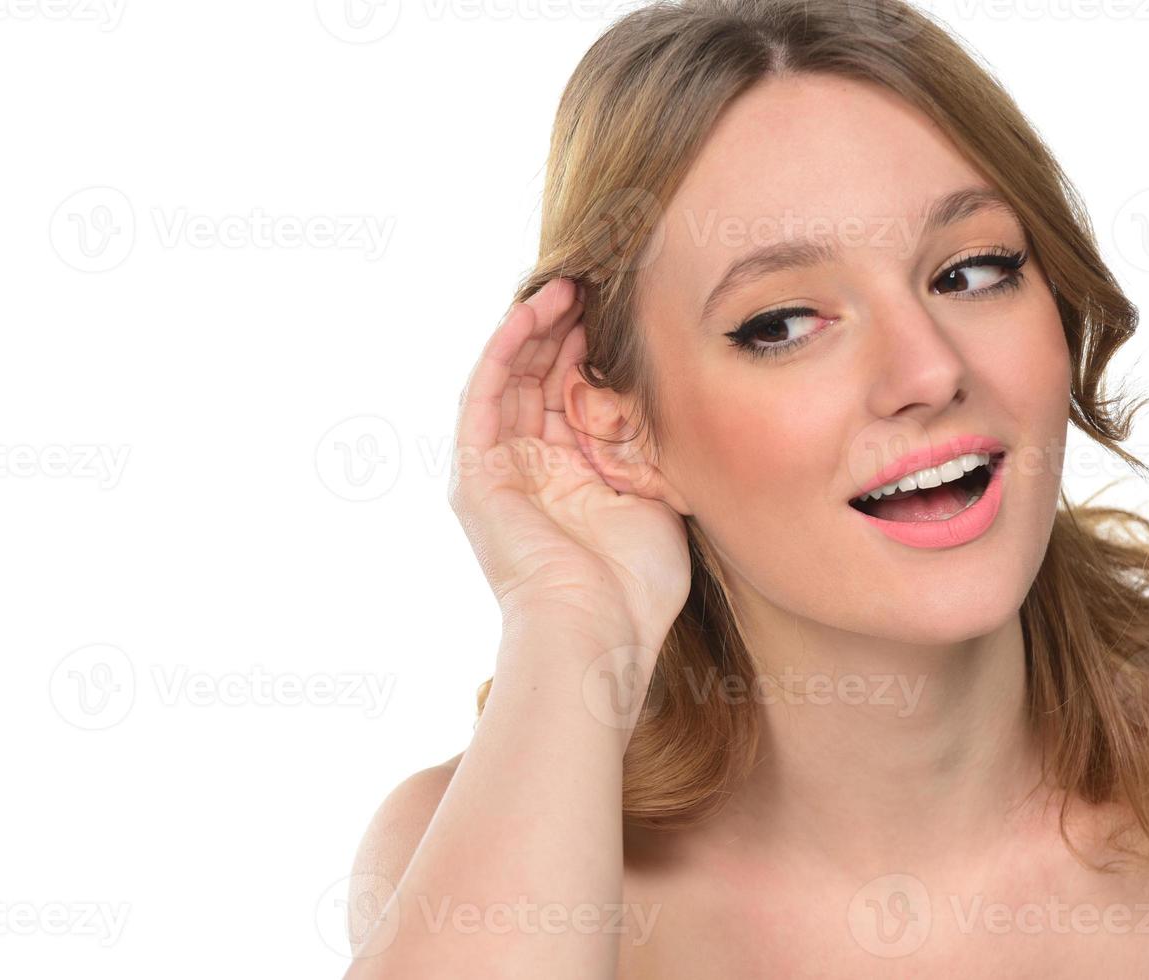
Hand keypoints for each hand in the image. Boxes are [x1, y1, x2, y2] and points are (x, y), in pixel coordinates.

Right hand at [448, 277, 691, 650]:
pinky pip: (484, 394)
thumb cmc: (634, 588)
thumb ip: (652, 450)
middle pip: (540, 378)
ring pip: (511, 376)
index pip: (574, 395)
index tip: (628, 308)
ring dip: (536, 326)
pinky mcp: (475, 472)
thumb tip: (673, 401)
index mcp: (569, 478)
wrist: (595, 634)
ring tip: (569, 284)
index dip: (595, 349)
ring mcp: (496, 469)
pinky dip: (505, 349)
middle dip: (568, 328)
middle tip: (600, 281)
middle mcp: (527, 469)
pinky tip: (532, 311)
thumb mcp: (655, 499)